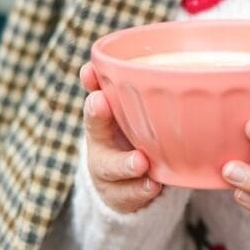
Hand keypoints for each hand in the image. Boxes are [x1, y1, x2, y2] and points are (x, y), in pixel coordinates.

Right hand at [79, 61, 165, 216]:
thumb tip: (157, 52)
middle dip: (97, 116)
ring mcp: (109, 173)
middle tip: (101, 102)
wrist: (125, 186)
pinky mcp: (123, 197)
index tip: (91, 78)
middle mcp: (100, 145)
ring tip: (140, 161)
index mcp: (104, 121)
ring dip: (125, 163)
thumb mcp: (133, 116)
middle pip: (94, 131)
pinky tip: (154, 185)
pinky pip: (131, 195)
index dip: (93, 85)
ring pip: (112, 169)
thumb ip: (138, 91)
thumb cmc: (134, 138)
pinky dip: (142, 190)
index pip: (95, 101)